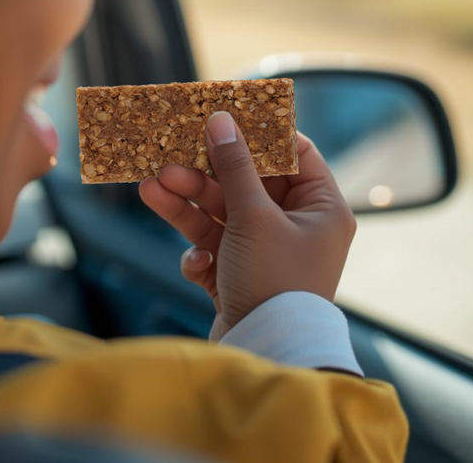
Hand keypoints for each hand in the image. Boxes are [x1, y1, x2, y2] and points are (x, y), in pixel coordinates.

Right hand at [139, 112, 355, 340]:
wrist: (266, 357)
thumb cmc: (274, 282)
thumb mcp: (252, 216)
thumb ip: (234, 165)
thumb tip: (222, 119)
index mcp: (321, 208)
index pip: (295, 154)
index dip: (260, 134)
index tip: (224, 115)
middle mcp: (298, 228)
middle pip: (248, 184)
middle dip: (205, 174)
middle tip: (169, 159)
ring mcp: (268, 253)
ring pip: (223, 215)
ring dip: (189, 204)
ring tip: (151, 188)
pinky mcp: (241, 278)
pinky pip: (217, 250)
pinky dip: (201, 252)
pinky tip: (198, 263)